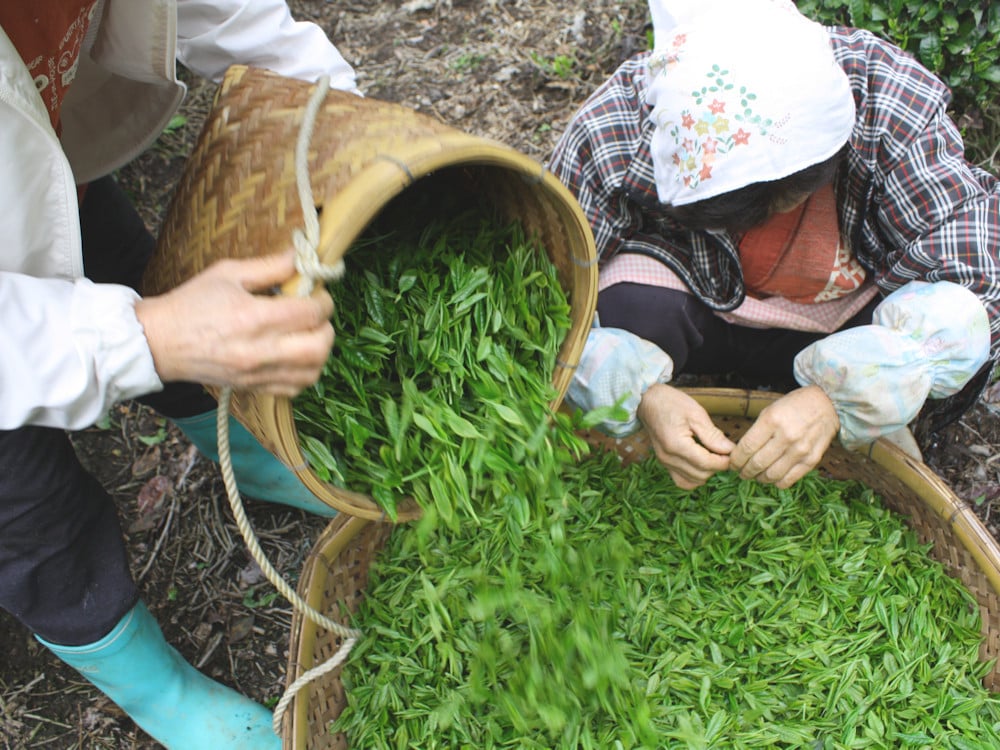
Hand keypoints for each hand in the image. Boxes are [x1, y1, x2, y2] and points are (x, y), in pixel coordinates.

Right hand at [136, 251, 333, 396]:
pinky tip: (296, 355)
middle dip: (326, 327)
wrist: (159, 342)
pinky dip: (306, 373)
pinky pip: (296, 388)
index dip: (323, 299)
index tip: (316, 292)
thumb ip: (269, 266)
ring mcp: (258, 374)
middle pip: (319, 346)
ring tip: (307, 334)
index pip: (311, 312)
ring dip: (320, 351)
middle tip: (315, 315)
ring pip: (313, 371)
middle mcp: (260, 350)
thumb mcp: (227, 273)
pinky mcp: (254, 388)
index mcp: (254, 317)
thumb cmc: (191, 304)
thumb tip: (300, 257)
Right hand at [637, 383, 734, 488]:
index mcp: (676, 445)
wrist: (648, 401)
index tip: (733, 452)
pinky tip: (700, 463)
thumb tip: (730, 450)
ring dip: (707, 472)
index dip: (724, 461)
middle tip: (724, 451)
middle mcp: (668, 458)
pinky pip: (682, 481)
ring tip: (712, 455)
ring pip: (693, 481)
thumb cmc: (671, 403)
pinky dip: (695, 476)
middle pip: (701, 474)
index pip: (706, 463)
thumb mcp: (696, 414)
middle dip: (717, 466)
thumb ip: (713, 435)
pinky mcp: (664, 464)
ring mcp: (665, 463)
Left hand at [729, 386, 838, 488]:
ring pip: (771, 475)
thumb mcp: (770, 411)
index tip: (732, 463)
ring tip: (755, 475)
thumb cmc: (793, 406)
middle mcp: (786, 436)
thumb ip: (755, 432)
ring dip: (759, 478)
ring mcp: (801, 450)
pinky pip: (788, 480)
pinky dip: (776, 482)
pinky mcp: (812, 460)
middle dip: (744, 471)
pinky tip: (772, 477)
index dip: (736, 460)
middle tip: (741, 472)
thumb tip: (740, 454)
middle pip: (757, 464)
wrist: (826, 405)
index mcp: (772, 420)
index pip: (746, 448)